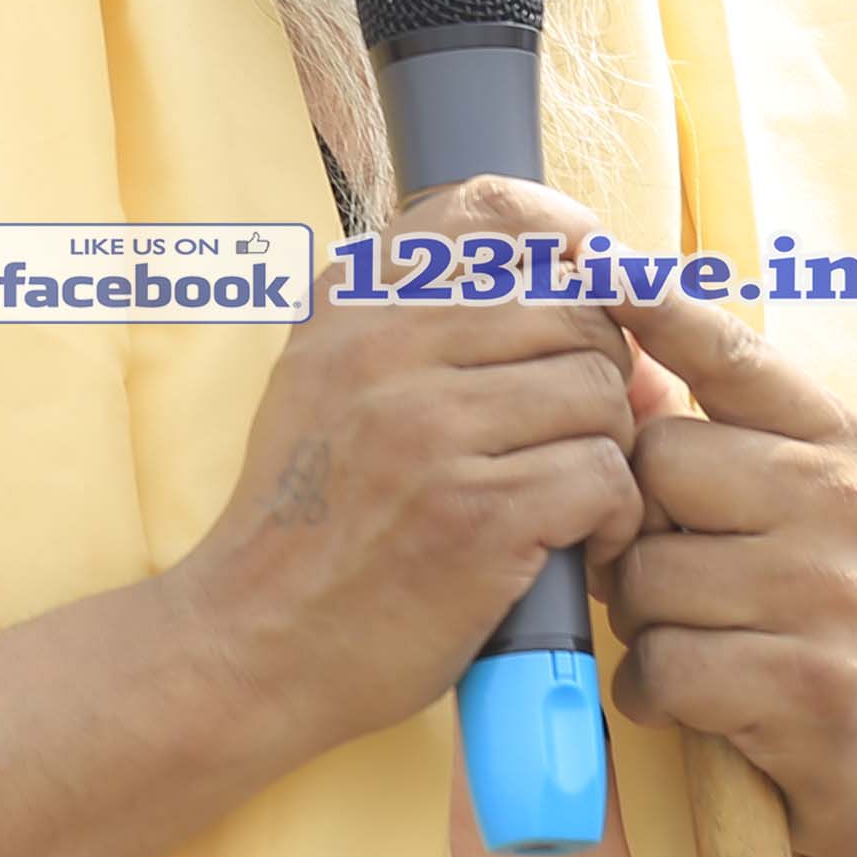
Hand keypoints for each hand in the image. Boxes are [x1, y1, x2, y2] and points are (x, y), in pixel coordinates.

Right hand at [170, 177, 647, 768]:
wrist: (248, 642)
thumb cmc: (310, 522)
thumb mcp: (325, 387)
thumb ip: (430, 326)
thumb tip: (602, 296)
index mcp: (347, 307)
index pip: (486, 214)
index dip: (563, 241)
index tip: (588, 291)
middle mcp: (383, 349)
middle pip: (572, 310)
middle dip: (601, 374)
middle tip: (575, 437)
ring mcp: (429, 429)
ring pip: (600, 392)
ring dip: (608, 452)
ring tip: (567, 497)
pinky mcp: (476, 513)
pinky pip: (604, 476)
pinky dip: (608, 520)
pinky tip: (571, 546)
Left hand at [605, 279, 856, 856]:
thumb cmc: (799, 600)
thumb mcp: (780, 500)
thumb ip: (705, 430)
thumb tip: (603, 343)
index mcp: (836, 439)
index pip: (734, 357)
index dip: (664, 311)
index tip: (603, 264)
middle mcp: (844, 499)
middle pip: (654, 467)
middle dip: (633, 527)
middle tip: (677, 569)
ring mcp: (833, 589)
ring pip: (643, 574)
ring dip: (640, 618)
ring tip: (698, 632)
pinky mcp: (810, 681)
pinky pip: (662, 665)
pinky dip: (656, 691)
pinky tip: (700, 693)